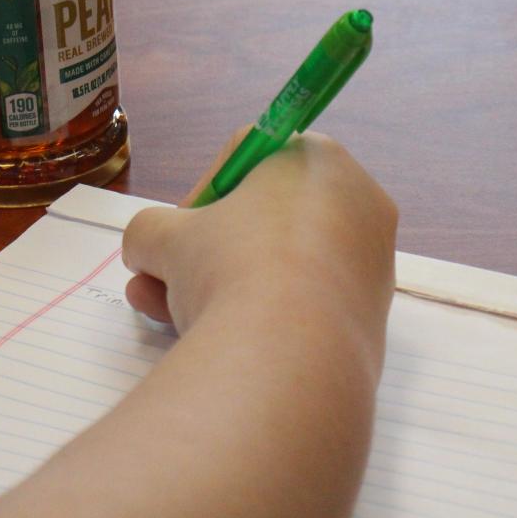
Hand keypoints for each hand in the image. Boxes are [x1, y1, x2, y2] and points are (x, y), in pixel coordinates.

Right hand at [121, 132, 397, 370]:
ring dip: (216, 285)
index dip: (199, 195)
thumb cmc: (230, 268)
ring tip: (160, 311)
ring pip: (280, 266)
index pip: (249, 160)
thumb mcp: (164, 237)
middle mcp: (357, 203)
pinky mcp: (368, 317)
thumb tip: (148, 251)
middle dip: (202, 251)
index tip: (175, 231)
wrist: (290, 358)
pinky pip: (304, 303)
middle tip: (161, 275)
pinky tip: (209, 337)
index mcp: (318, 159)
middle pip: (265, 219)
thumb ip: (151, 230)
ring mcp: (369, 264)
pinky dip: (261, 314)